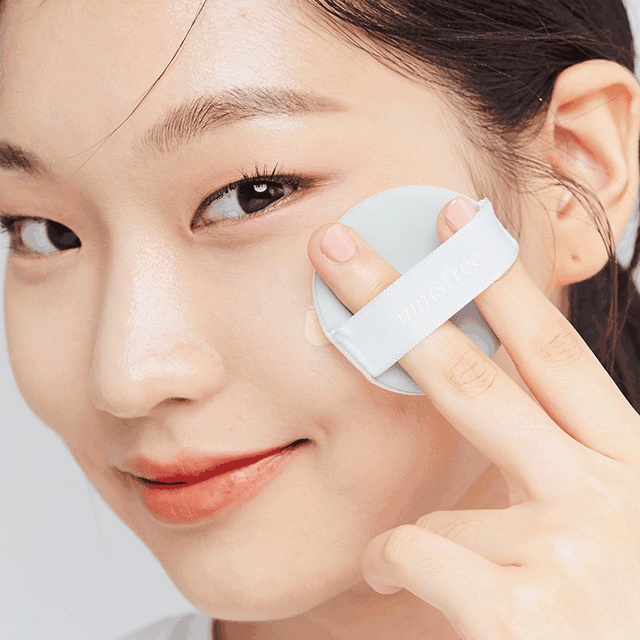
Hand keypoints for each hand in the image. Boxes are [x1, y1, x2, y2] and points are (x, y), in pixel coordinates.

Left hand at [306, 195, 639, 638]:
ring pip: (438, 506)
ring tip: (419, 566)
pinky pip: (413, 552)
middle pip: (475, 377)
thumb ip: (569, 468)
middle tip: (337, 248)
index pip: (550, 353)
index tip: (457, 223)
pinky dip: (388, 560)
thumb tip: (508, 417)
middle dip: (397, 303)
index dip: (498, 284)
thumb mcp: (620, 524)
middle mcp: (602, 494)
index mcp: (628, 465)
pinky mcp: (522, 614)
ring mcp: (564, 550)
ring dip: (414, 535)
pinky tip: (393, 577)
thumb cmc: (626, 612)